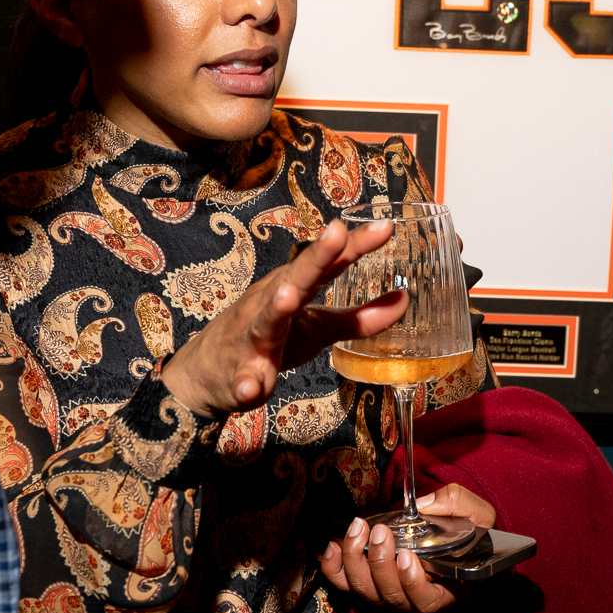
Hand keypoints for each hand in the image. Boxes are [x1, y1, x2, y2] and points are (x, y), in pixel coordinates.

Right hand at [160, 219, 404, 417]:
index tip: (386, 226)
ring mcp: (252, 337)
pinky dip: (248, 381)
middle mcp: (270, 303)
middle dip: (315, 257)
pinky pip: (243, 378)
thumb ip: (359, 317)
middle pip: (295, 278)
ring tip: (289, 297)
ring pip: (265, 321)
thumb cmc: (267, 340)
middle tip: (337, 232)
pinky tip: (252, 387)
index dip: (354, 245)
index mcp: (293, 288)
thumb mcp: (318, 327)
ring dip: (276, 308)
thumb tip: (404, 300)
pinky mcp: (239, 373)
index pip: (327, 263)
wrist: (207, 374)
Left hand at [318, 485, 496, 612]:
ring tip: (358, 529)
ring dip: (357, 560)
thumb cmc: (471, 534)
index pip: (427, 602)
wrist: (458, 541)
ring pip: (366, 592)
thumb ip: (459, 506)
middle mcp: (417, 603)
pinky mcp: (370, 587)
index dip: (413, 584)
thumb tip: (424, 505)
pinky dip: (334, 569)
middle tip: (380, 532)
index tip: (407, 556)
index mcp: (449, 592)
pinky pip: (346, 585)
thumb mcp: (478, 516)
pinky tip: (333, 547)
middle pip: (391, 597)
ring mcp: (391, 597)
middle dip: (380, 563)